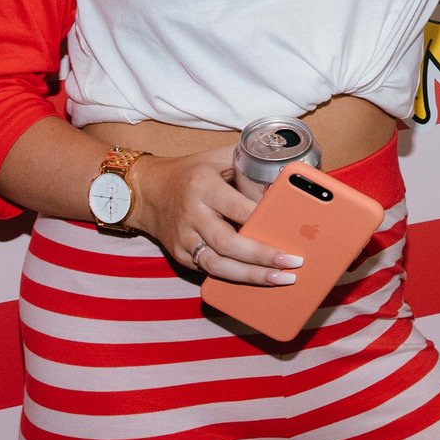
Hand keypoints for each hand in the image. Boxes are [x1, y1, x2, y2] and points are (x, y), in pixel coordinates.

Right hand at [130, 147, 303, 286]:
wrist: (148, 191)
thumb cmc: (190, 173)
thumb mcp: (216, 158)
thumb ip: (247, 163)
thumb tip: (283, 174)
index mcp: (202, 186)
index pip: (236, 207)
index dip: (262, 219)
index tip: (287, 228)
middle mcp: (191, 214)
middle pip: (228, 242)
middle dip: (261, 256)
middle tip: (291, 263)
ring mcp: (183, 238)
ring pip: (218, 265)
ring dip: (251, 276)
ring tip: (280, 280)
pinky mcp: (180, 255)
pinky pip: (209, 271)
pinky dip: (234, 278)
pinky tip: (257, 281)